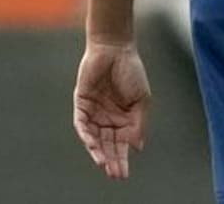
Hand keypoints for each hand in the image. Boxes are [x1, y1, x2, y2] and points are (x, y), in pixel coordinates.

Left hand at [73, 41, 150, 179]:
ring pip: (94, 138)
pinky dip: (86, 135)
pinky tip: (92, 144)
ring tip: (103, 164)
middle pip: (108, 144)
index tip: (123, 175)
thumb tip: (137, 147)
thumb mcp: (141, 99)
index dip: (122, 159)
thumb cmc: (132, 71)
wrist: (115, 49)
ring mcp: (94, 112)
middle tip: (115, 175)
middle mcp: (108, 118)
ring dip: (98, 152)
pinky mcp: (81, 104)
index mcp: (124, 118)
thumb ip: (139, 123)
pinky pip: (82, 124)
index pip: (122, 144)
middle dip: (111, 160)